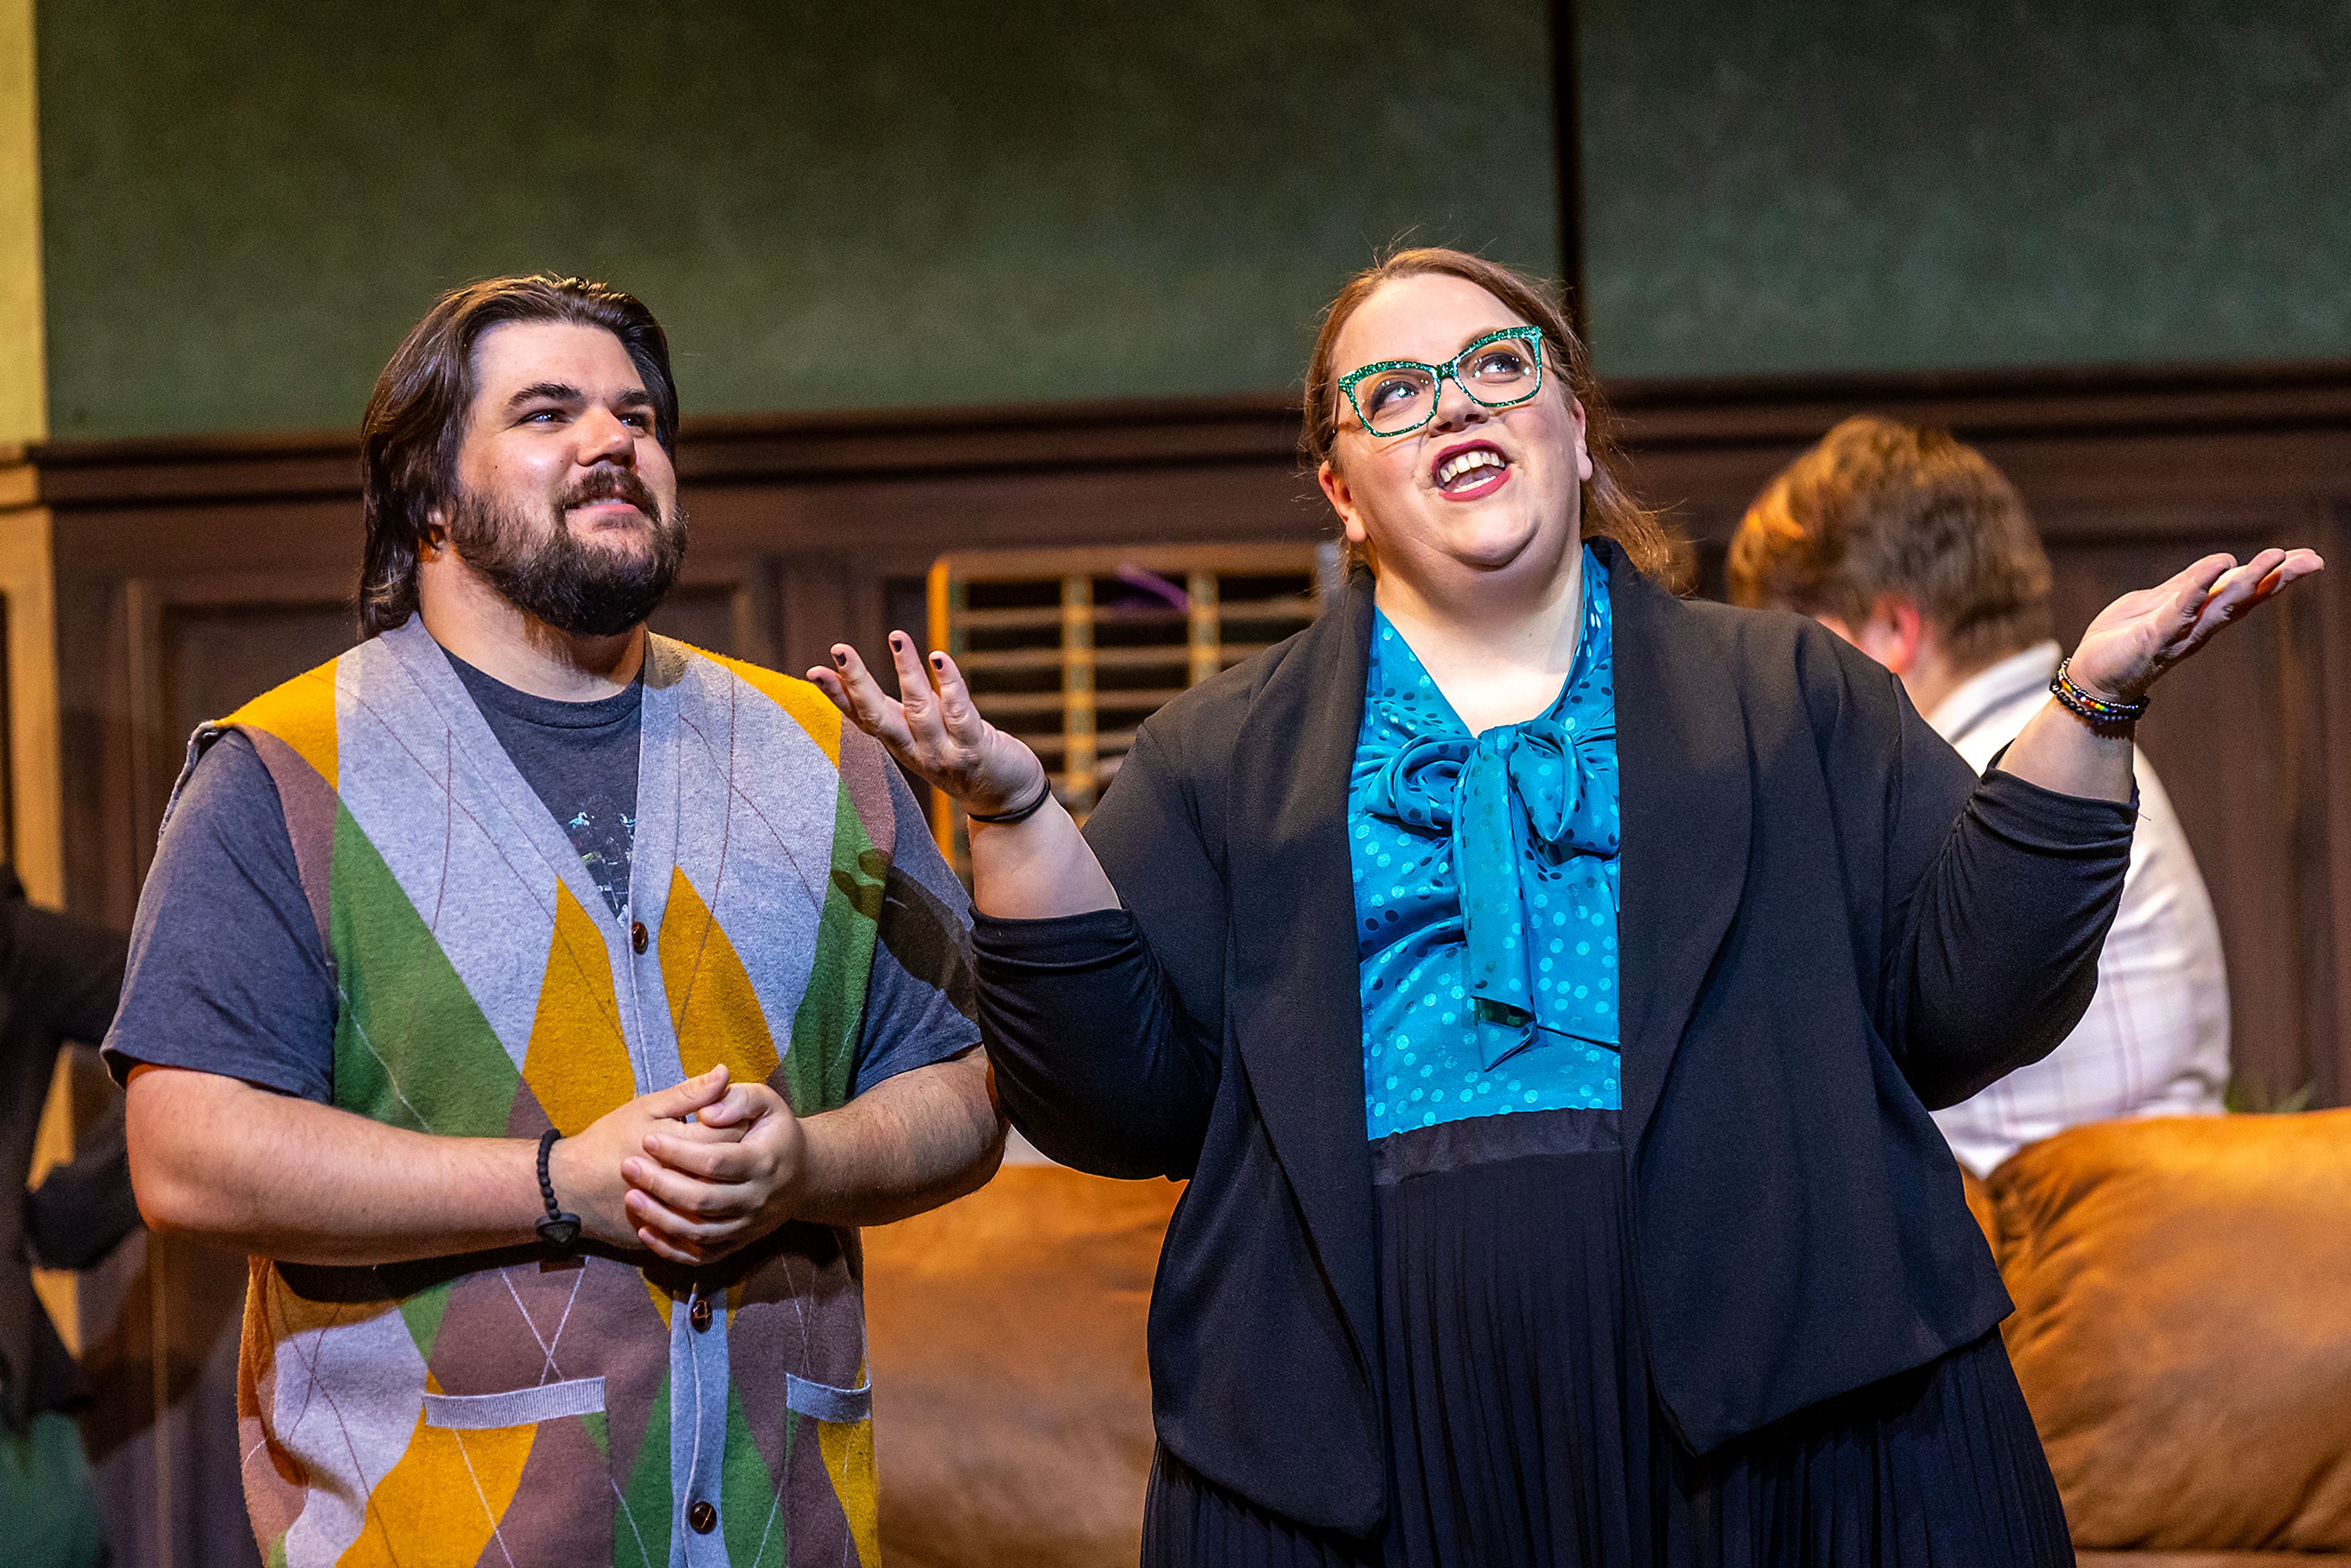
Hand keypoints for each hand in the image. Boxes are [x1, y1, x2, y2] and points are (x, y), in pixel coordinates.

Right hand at [547, 1066, 740, 1249]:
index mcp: (677, 1146)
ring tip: (724, 1167)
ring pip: (721, 1201)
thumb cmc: (608, 1140)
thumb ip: (690, 1094)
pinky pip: (704, 1228)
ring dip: (727, 1183)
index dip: (739, 1121)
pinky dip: (711, 1212)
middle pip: (730, 1168)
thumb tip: (724, 1073)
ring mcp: (676, 1213)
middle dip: (738, 1152)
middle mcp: (680, 1182)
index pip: (730, 1132)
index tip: (735, 1115)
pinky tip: (706, 1194)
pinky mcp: (670, 1234)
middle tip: (735, 1140)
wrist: (570, 1189)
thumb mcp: (646, 1109)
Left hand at [622, 1080, 806, 1265]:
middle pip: (703, 1199)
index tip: (648, 1140)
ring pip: (699, 1232)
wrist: (803, 1174)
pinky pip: (702, 1255)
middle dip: (661, 1184)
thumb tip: (707, 1112)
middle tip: (628, 1167)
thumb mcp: (766, 1103)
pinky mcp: (738, 1243)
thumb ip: (737, 1099)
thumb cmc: (775, 1131)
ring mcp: (747, 1225)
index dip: (679, 1152)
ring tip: (631, 1197)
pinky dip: (672, 1249)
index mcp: (763, 1161)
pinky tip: (646, 1231)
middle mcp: (757, 1198)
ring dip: (661, 1218)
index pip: (715, 1161)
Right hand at [807, 630, 1048, 817]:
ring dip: (907, 671)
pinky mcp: (975, 749)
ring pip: (919, 710)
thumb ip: (900, 711)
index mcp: (900, 743)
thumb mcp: (923, 735)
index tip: (814, 672)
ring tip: (896, 636)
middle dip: (856, 683)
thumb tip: (864, 679)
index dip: (837, 696)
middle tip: (839, 649)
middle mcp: (915, 750)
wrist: (1004, 800)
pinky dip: (949, 684)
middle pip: (879, 716)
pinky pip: (959, 714)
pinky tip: (940, 658)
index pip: (862, 718)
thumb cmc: (960, 756)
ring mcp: (944, 752)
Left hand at [2067, 547, 2324, 703]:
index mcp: (2198, 616)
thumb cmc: (2120, 640)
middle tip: (2313, 560)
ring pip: (2223, 604)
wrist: (2088, 678)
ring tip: (2276, 558)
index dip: (2272, 576)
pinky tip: (2220, 564)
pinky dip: (2200, 585)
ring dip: (2250, 581)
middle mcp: (2197, 627)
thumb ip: (2185, 587)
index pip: (2242, 592)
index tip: (2306, 558)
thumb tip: (2220, 565)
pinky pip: (2182, 608)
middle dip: (2277, 579)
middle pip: (2244, 599)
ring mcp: (2179, 634)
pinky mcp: (2155, 636)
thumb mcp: (2156, 603)